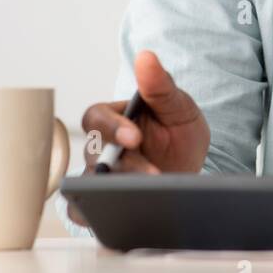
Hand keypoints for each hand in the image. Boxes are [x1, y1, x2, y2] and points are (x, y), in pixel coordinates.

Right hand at [69, 50, 210, 225]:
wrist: (192, 166)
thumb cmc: (178, 130)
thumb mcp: (178, 106)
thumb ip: (161, 85)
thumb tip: (146, 56)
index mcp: (114, 117)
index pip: (97, 117)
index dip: (112, 127)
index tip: (135, 137)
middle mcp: (101, 146)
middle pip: (93, 154)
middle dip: (122, 164)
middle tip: (151, 174)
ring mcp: (100, 175)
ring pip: (87, 183)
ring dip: (109, 191)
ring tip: (141, 197)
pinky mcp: (101, 201)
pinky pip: (81, 210)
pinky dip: (91, 215)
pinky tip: (118, 216)